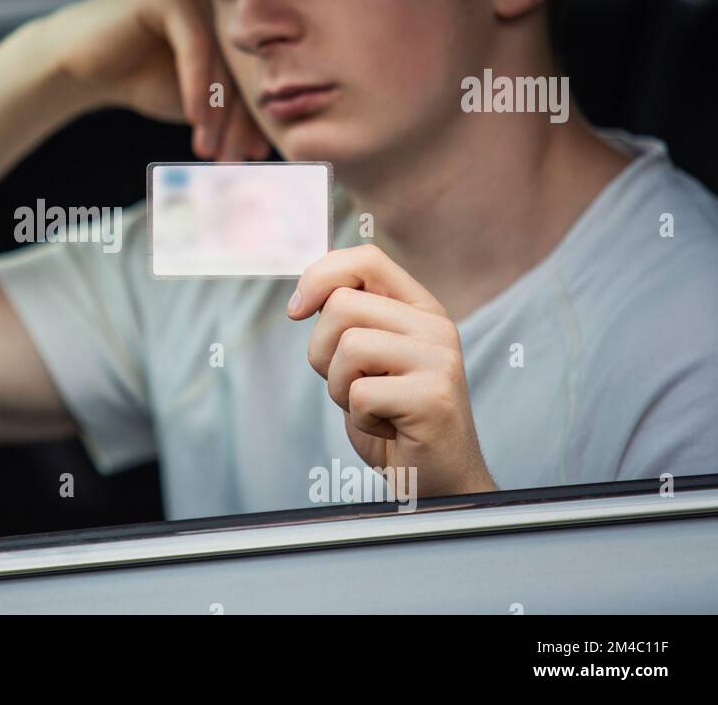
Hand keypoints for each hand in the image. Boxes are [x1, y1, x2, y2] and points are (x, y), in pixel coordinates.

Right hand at [42, 0, 269, 160]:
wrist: (78, 65)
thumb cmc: (140, 79)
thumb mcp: (196, 98)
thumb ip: (232, 108)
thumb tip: (269, 144)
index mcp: (238, 14)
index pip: (255, 71)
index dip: (255, 117)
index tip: (254, 158)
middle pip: (242, 66)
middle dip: (239, 120)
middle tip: (235, 161)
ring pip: (222, 60)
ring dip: (220, 113)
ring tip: (212, 152)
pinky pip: (197, 47)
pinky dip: (198, 88)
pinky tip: (194, 122)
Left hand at [286, 244, 496, 496]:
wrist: (436, 478)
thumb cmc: (392, 417)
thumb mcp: (367, 358)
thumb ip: (349, 319)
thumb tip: (304, 295)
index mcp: (420, 308)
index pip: (366, 259)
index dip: (320, 276)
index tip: (296, 311)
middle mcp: (436, 326)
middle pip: (342, 305)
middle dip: (323, 350)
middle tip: (352, 384)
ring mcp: (440, 360)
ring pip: (348, 346)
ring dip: (341, 387)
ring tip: (372, 405)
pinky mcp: (434, 397)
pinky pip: (360, 393)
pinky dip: (359, 417)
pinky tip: (388, 427)